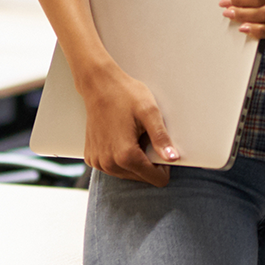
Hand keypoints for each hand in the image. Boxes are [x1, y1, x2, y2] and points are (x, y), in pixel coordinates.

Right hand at [74, 62, 177, 186]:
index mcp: (126, 156)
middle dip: (147, 162)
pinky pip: (113, 168)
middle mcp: (109, 164)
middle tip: (144, 136)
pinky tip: (120, 138)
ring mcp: (98, 163)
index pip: (156, 178)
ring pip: (127, 174)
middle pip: (141, 177)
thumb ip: (161, 138)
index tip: (160, 147)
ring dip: (134, 160)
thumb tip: (173, 158)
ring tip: (132, 135)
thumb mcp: (150, 113)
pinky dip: (120, 157)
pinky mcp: (91, 159)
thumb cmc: (125, 95)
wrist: (99, 86)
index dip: (164, 166)